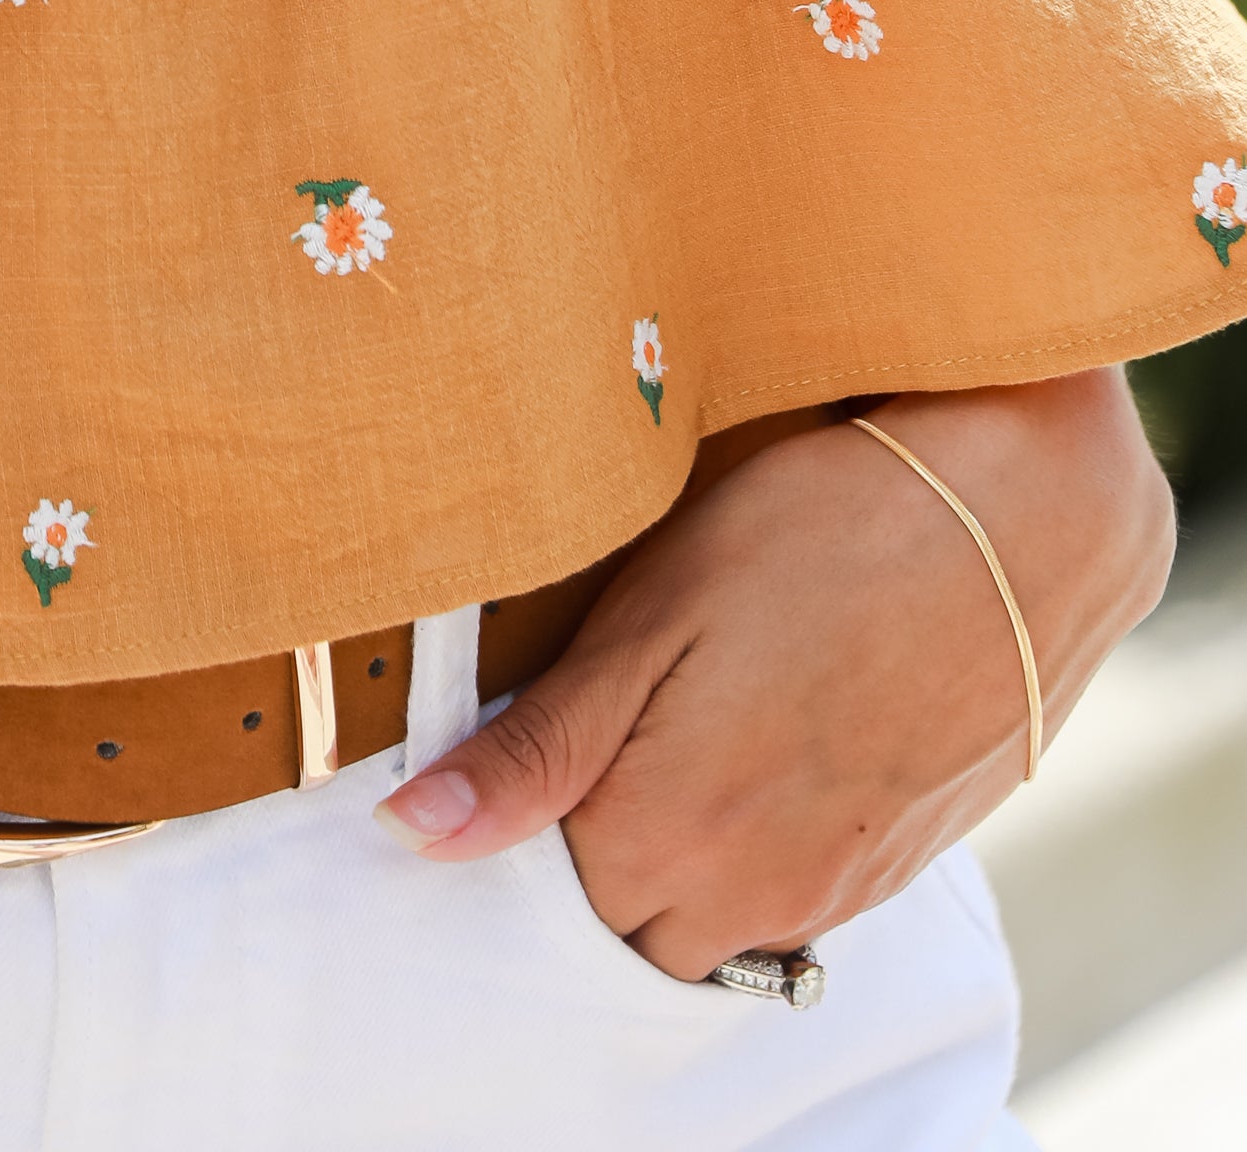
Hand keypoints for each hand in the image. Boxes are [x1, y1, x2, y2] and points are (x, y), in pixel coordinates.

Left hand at [376, 372, 1171, 977]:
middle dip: (599, 840)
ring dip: (684, 845)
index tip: (533, 725)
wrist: (1023, 519)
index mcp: (667, 836)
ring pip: (716, 915)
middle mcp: (754, 893)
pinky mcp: (901, 861)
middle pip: (629, 917)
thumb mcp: (653, 613)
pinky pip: (796, 894)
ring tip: (692, 714)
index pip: (543, 886)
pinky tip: (771, 727)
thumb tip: (412, 833)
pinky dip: (763, 838)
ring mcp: (839, 887)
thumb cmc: (819, 532)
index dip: (525, 806)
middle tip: (612, 712)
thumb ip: (538, 748)